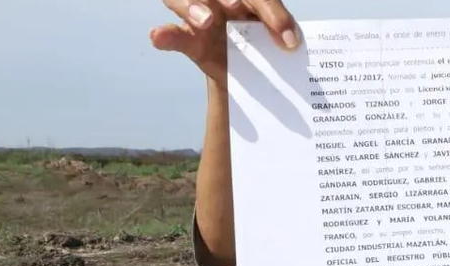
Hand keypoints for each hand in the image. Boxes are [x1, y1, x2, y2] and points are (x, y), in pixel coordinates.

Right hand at [150, 0, 299, 84]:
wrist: (249, 74)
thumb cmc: (263, 44)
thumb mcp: (275, 36)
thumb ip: (281, 31)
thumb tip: (291, 43)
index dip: (271, 10)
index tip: (288, 38)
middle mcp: (220, 0)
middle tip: (236, 6)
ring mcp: (199, 16)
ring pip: (182, 0)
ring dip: (192, 6)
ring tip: (206, 21)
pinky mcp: (188, 38)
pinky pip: (171, 34)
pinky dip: (164, 35)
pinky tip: (158, 36)